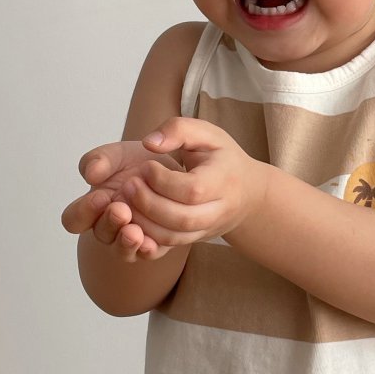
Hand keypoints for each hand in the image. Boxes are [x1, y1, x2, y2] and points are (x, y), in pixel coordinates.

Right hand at [60, 138, 190, 263]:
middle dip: (110, 223)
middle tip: (121, 209)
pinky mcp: (153, 245)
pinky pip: (147, 254)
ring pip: (123, 250)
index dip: (83, 212)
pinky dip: (147, 249)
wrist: (171, 168)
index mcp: (92, 207)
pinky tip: (150, 242)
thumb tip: (90, 174)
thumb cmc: (136, 162)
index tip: (101, 196)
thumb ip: (99, 160)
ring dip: (127, 241)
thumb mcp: (117, 155)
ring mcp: (129, 239)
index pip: (74, 219)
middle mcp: (108, 227)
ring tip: (135, 231)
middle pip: (101, 235)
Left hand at [119, 117, 268, 250]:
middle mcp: (220, 209)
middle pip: (182, 218)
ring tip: (127, 201)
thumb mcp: (207, 134)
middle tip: (128, 185)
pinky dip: (148, 234)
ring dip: (144, 221)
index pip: (192, 189)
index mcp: (224, 180)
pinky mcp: (197, 239)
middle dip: (149, 203)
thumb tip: (149, 143)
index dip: (163, 180)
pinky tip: (135, 215)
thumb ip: (178, 129)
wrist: (247, 193)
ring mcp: (209, 228)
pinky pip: (171, 244)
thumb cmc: (223, 158)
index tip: (145, 166)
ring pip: (174, 236)